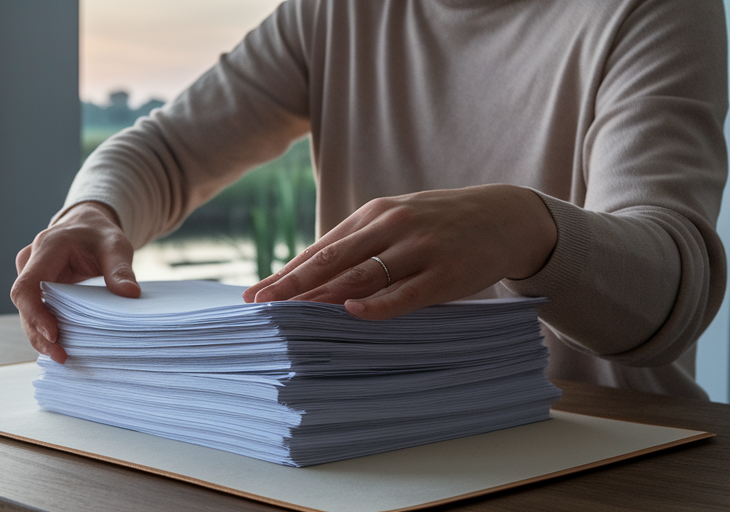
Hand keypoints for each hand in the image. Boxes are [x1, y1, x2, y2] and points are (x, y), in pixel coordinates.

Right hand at [11, 201, 140, 362]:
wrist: (88, 226)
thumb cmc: (99, 234)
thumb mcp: (115, 245)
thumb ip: (120, 268)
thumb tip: (130, 294)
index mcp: (47, 248)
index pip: (27, 285)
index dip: (35, 313)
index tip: (54, 334)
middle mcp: (30, 261)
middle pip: (23, 303)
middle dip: (38, 333)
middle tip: (61, 356)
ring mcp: (29, 274)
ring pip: (26, 310)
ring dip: (40, 334)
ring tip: (61, 356)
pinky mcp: (35, 286)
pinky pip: (35, 309)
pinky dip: (45, 327)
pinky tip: (60, 345)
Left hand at [243, 184, 556, 318]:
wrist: (507, 216)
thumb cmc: (441, 224)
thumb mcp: (398, 222)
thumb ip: (361, 245)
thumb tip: (312, 277)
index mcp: (374, 214)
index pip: (321, 248)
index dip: (286, 273)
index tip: (255, 294)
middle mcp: (392, 227)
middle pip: (332, 260)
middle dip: (292, 284)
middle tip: (260, 305)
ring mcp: (419, 249)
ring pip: (361, 275)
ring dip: (322, 296)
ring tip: (290, 314)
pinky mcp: (446, 273)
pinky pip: (404, 293)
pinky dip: (376, 304)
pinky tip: (350, 313)